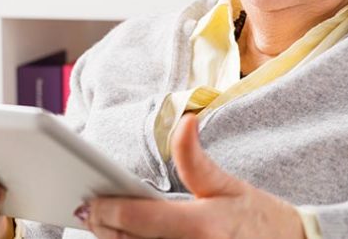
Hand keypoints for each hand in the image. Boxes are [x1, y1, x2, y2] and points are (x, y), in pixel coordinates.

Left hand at [82, 114, 305, 238]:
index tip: (89, 202)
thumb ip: (195, 158)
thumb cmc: (258, 220)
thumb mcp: (229, 186)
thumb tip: (184, 120)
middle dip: (104, 228)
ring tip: (103, 226)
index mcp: (202, 225)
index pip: (142, 219)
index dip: (109, 210)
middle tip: (88, 212)